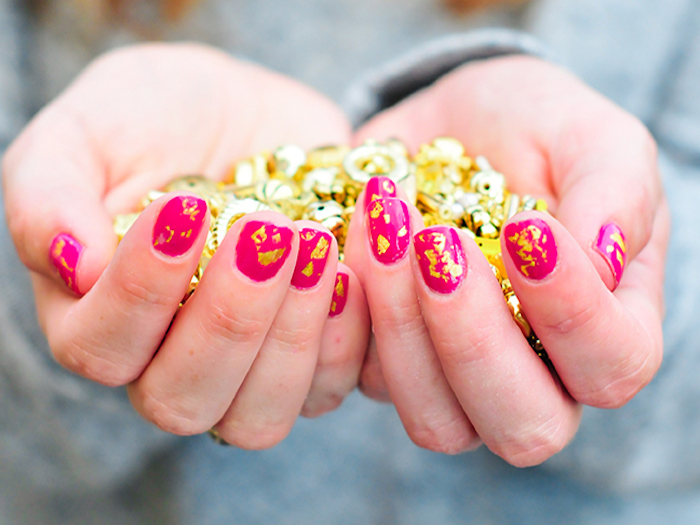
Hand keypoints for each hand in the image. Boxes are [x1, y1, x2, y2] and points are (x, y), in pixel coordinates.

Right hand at [3, 43, 368, 447]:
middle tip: (267, 231)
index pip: (102, 348)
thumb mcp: (86, 131)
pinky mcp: (309, 356)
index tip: (185, 207)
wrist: (245, 116)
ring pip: (260, 416)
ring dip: (293, 336)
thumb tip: (75, 265)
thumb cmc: (153, 121)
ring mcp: (244, 371)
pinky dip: (348, 333)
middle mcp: (167, 362)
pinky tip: (349, 265)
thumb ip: (48, 193)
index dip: (141, 290)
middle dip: (230, 320)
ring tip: (314, 243)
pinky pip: (330, 386)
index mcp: (98, 319)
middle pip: (184, 401)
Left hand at [347, 55, 667, 465]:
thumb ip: (616, 191)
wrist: (447, 126)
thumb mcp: (588, 135)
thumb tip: (602, 257)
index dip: (572, 311)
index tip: (526, 226)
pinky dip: (347, 312)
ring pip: (433, 419)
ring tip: (386, 223)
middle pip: (522, 426)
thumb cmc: (531, 130)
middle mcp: (535, 374)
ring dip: (400, 324)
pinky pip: (358, 378)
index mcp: (605, 327)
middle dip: (473, 339)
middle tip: (441, 242)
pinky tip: (344, 239)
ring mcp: (454, 381)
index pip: (611, 363)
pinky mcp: (385, 363)